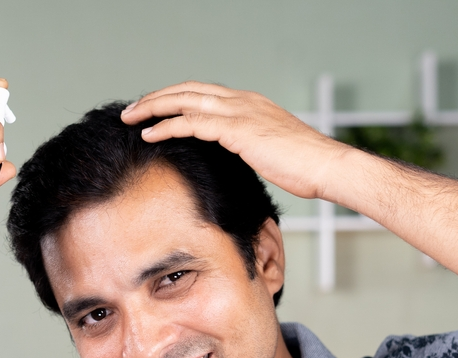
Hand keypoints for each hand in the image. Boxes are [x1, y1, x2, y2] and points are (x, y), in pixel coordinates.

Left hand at [121, 81, 350, 201]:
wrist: (326, 166)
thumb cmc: (305, 166)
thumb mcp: (271, 150)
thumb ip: (250, 146)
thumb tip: (235, 158)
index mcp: (250, 103)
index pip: (203, 92)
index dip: (176, 98)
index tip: (155, 110)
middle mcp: (242, 100)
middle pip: (188, 90)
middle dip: (157, 98)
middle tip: (133, 110)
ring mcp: (239, 112)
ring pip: (184, 101)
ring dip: (153, 108)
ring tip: (131, 119)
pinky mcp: (237, 129)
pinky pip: (192, 123)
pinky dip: (167, 127)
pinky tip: (150, 134)